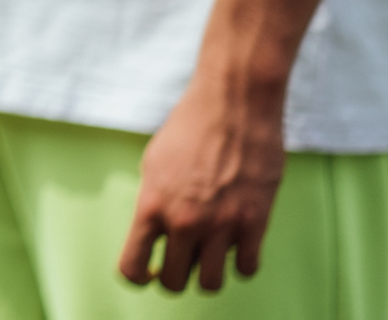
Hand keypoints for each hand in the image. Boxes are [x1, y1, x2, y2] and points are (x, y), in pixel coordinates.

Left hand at [117, 78, 286, 292]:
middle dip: (175, 276)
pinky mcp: (255, 223)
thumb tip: (158, 235)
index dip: (139, 277)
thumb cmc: (189, 128)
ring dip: (209, 275)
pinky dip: (241, 263)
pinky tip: (238, 244)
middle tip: (184, 260)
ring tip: (210, 255)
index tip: (149, 270)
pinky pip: (246, 269)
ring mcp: (221, 225)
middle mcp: (183, 222)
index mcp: (150, 206)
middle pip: (174, 282)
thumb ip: (154, 202)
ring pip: (211, 284)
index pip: (132, 268)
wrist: (232, 104)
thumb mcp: (153, 163)